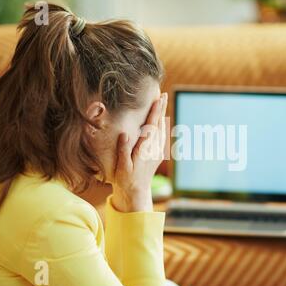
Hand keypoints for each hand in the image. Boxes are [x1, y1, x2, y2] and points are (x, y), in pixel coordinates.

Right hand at [111, 93, 167, 212]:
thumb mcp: (122, 166)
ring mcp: (157, 151)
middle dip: (161, 109)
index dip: (154, 112)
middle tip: (163, 94)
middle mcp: (154, 149)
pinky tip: (160, 118)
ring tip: (162, 101)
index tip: (157, 100)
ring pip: (161, 129)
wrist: (137, 191)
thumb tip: (125, 134)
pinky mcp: (158, 153)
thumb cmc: (126, 178)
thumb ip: (123, 150)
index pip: (151, 126)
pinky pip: (161, 135)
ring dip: (162, 114)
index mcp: (145, 150)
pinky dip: (161, 124)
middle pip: (159, 125)